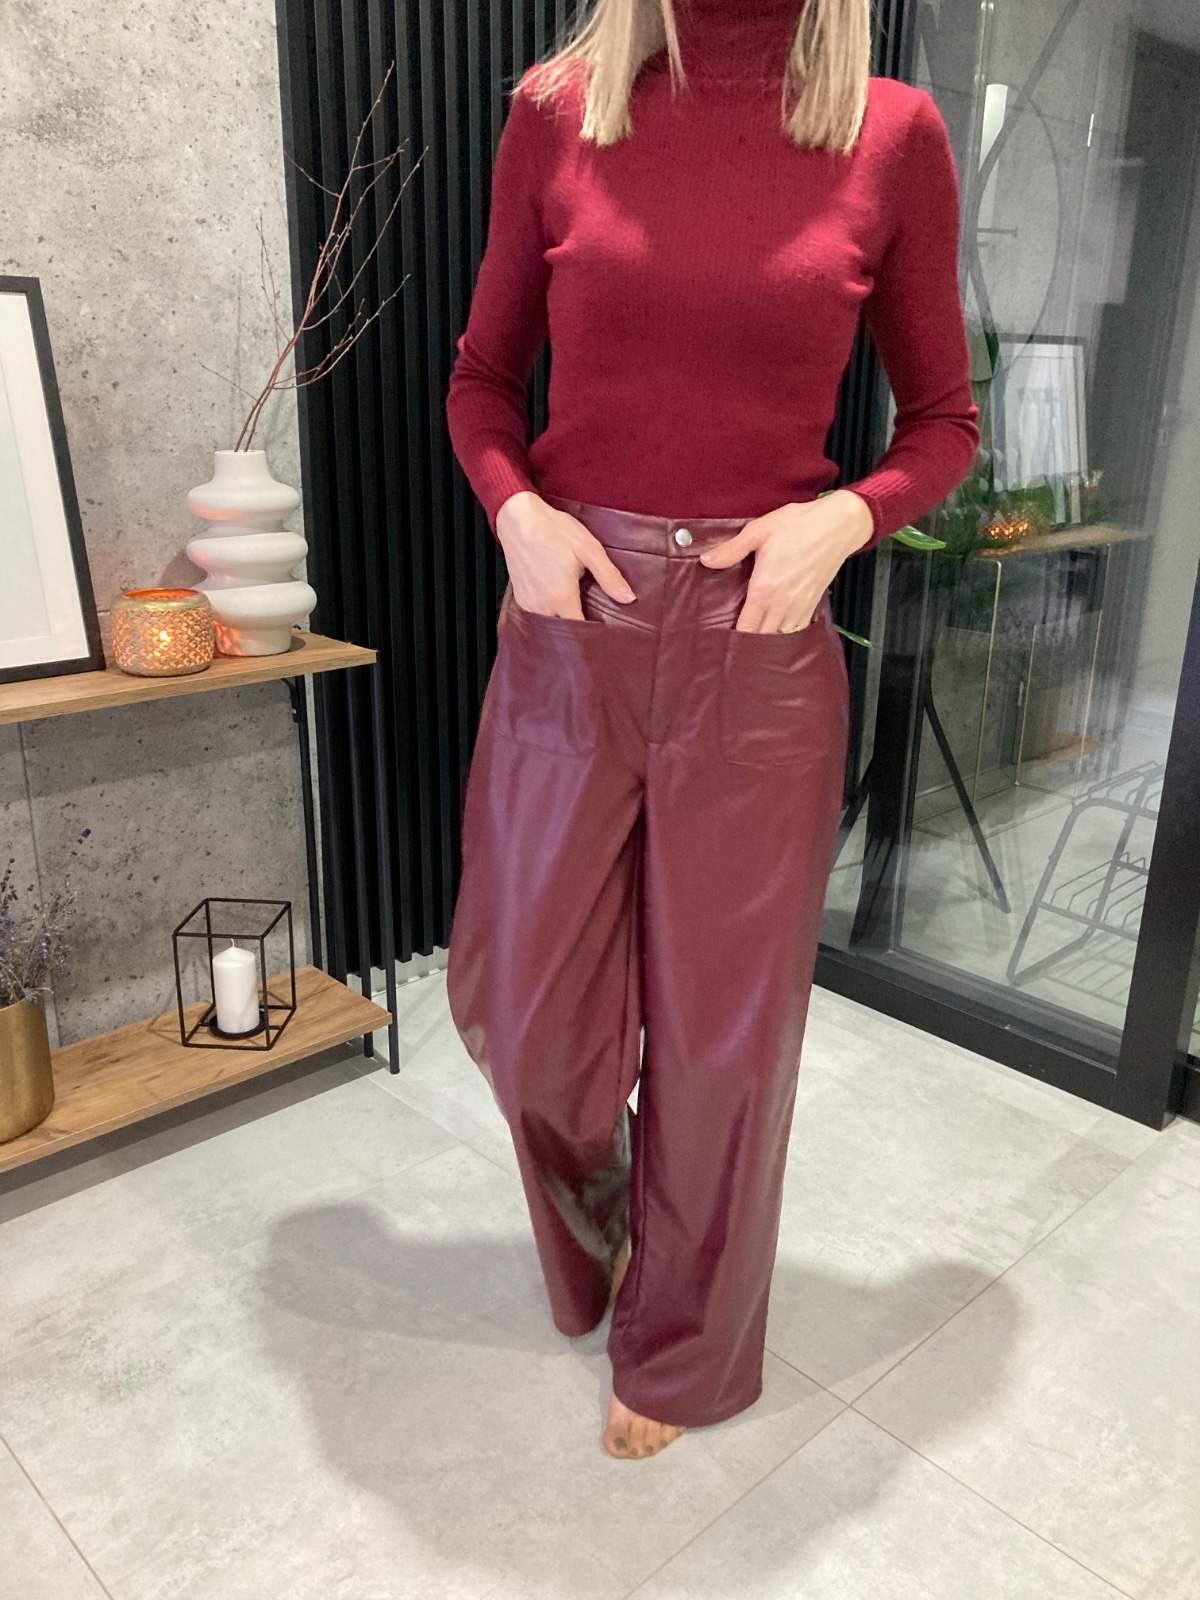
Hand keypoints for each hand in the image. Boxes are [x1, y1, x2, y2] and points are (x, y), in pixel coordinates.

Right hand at [494, 491, 635, 618]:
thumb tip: (628, 598)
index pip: (580, 631)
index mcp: (562, 598)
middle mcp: (542, 606)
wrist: (519, 518)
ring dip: (563, 618)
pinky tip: (558, 597)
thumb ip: (609, 577)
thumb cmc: (554, 530)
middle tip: (593, 615)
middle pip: (565, 629)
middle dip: (579, 628)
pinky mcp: (520, 598)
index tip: (604, 631)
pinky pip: (538, 614)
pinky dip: (549, 611)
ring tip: (576, 604)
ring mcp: (528, 603)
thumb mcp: (589, 549)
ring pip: (550, 623)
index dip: (593, 634)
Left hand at [699, 491, 873, 632]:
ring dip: (767, 640)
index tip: (723, 640)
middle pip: (762, 638)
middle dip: (748, 644)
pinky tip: (776, 630)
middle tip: (734, 644)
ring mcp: (800, 606)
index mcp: (765, 588)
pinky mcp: (813, 604)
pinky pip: (796, 630)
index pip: (746, 627)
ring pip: (780, 637)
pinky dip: (785, 634)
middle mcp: (782, 603)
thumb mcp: (759, 531)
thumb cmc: (799, 525)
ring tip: (753, 641)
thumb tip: (706, 560)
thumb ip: (731, 550)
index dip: (734, 638)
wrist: (838, 525)